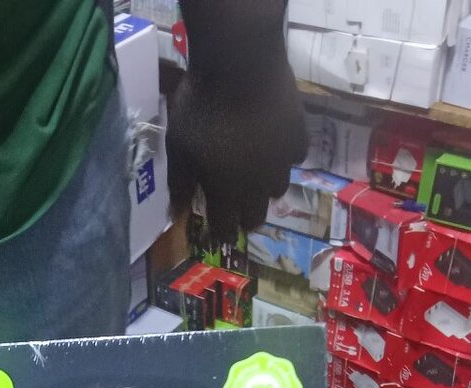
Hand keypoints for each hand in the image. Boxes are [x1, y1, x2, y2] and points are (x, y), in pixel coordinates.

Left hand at [166, 62, 307, 242]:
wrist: (241, 63)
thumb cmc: (201, 107)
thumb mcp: (178, 147)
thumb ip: (179, 183)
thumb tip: (175, 217)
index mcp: (226, 190)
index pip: (225, 226)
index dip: (222, 233)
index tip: (219, 236)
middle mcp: (257, 183)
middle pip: (256, 214)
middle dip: (247, 219)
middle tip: (242, 217)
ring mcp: (281, 159)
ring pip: (279, 188)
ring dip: (267, 190)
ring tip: (259, 182)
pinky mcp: (299, 133)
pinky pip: (295, 156)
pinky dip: (286, 158)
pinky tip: (279, 148)